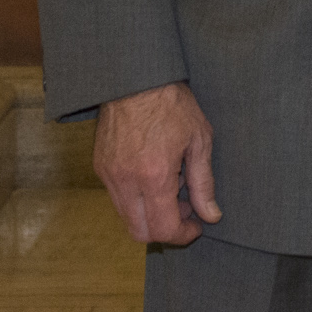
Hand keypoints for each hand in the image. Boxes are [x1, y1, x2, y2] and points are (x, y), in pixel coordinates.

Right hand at [94, 81, 223, 244]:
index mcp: (154, 175)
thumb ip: (204, 183)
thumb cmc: (172, 103)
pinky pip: (117, 197)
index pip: (163, 229)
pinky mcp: (99, 166)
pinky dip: (136, 198)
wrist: (136, 77)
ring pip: (126, 217)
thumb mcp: (199, 140)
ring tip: (171, 187)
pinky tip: (153, 175)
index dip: (183, 234)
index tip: (197, 224)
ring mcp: (108, 174)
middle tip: (185, 208)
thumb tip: (211, 215)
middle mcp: (126, 180)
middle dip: (165, 229)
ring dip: (149, 214)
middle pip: (139, 232)